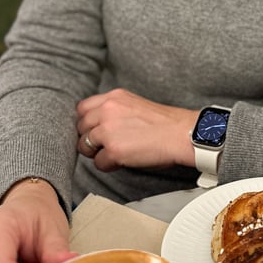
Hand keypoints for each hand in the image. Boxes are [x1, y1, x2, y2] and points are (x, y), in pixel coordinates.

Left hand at [76, 89, 197, 171]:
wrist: (181, 134)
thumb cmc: (165, 123)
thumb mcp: (135, 104)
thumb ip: (114, 109)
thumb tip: (98, 124)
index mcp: (114, 97)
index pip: (83, 108)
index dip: (87, 122)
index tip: (94, 130)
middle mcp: (107, 110)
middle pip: (80, 127)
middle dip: (89, 138)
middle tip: (104, 145)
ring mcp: (108, 131)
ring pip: (84, 145)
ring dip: (96, 153)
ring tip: (114, 153)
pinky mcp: (113, 150)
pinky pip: (98, 162)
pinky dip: (108, 165)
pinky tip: (122, 161)